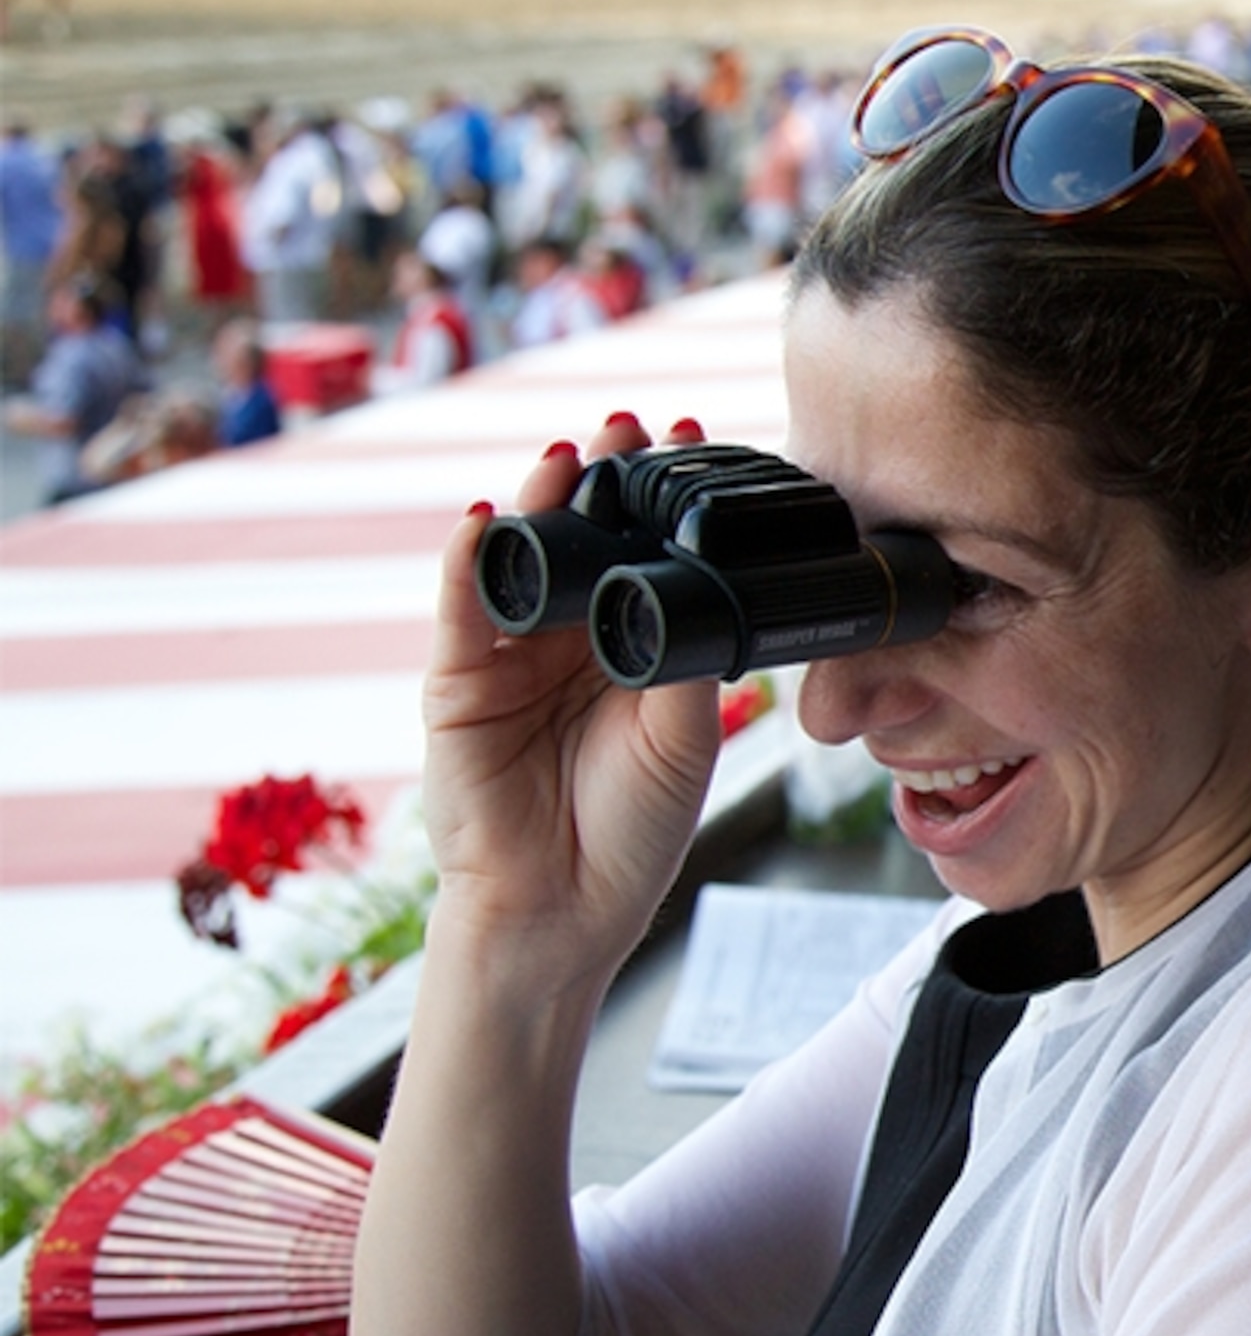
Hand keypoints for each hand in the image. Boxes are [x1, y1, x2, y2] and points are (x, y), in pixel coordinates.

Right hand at [418, 411, 721, 994]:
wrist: (560, 910)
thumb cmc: (629, 831)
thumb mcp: (685, 737)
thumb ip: (690, 659)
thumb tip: (708, 586)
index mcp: (634, 650)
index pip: (647, 556)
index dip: (664, 504)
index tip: (695, 446)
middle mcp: (572, 642)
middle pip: (584, 541)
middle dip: (605, 479)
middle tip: (631, 425)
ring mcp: (511, 657)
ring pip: (524, 560)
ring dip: (540, 502)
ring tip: (566, 455)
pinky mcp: (457, 683)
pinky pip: (461, 609)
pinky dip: (469, 560)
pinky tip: (482, 518)